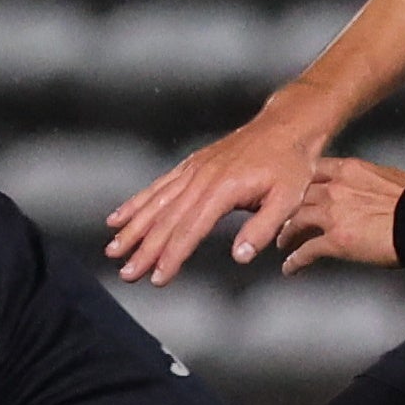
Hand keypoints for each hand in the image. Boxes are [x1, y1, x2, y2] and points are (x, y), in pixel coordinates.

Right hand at [106, 97, 337, 282]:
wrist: (286, 126)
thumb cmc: (290, 164)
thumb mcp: (288, 199)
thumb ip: (262, 229)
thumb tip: (239, 257)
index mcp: (223, 189)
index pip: (191, 229)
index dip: (172, 256)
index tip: (157, 277)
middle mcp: (201, 178)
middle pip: (166, 219)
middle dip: (144, 249)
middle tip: (126, 273)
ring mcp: (193, 170)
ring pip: (155, 203)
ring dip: (133, 229)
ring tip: (113, 250)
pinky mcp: (191, 165)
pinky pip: (158, 186)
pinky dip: (136, 202)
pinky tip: (119, 218)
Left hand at [277, 157, 404, 272]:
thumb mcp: (388, 177)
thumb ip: (368, 181)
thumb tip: (369, 189)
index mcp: (349, 170)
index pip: (313, 171)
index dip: (301, 181)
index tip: (295, 189)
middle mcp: (335, 189)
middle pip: (299, 195)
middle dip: (288, 207)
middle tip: (283, 217)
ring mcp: (332, 214)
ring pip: (296, 221)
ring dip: (287, 233)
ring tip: (283, 242)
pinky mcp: (335, 241)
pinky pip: (306, 251)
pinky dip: (295, 261)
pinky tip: (290, 267)